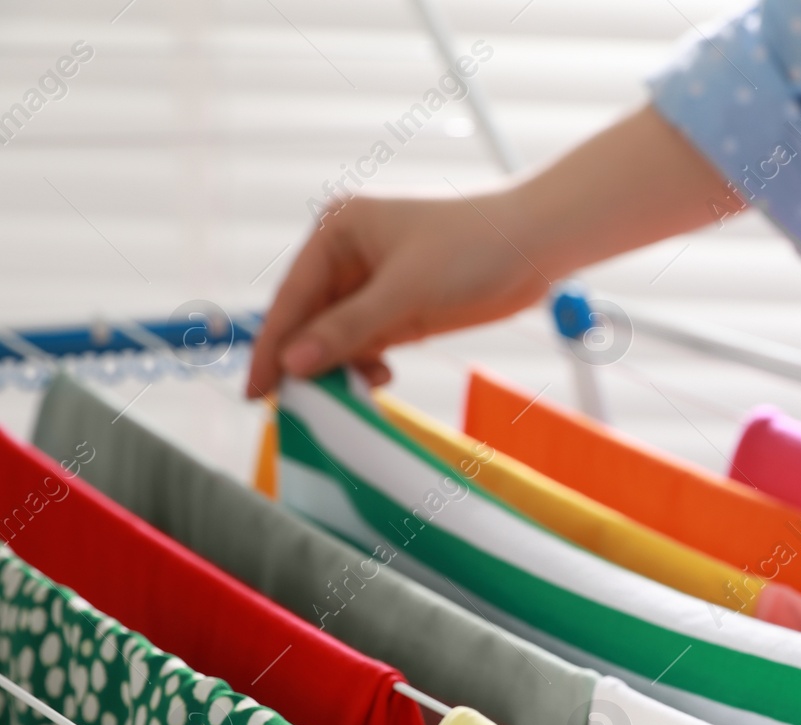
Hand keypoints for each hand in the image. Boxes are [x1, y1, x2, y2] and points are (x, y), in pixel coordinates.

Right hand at [247, 186, 551, 397]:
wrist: (535, 246)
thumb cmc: (471, 249)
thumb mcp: (404, 292)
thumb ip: (348, 330)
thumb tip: (293, 363)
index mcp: (335, 232)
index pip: (291, 298)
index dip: (272, 347)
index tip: (255, 393)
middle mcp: (346, 256)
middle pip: (309, 321)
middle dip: (308, 362)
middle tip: (300, 407)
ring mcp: (372, 284)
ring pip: (337, 338)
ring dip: (341, 368)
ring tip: (353, 391)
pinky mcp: (399, 308)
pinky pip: (366, 344)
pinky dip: (367, 365)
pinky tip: (381, 379)